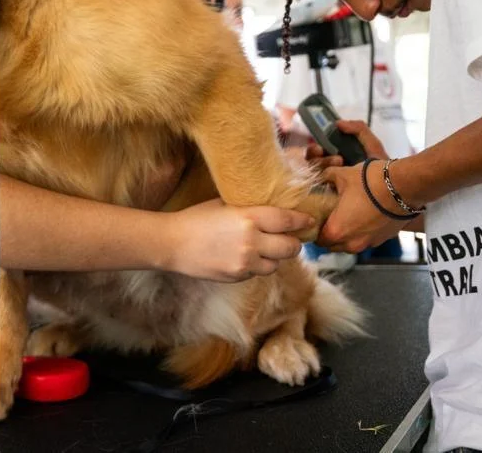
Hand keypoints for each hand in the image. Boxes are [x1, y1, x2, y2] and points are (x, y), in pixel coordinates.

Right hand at [166, 199, 314, 281]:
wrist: (172, 243)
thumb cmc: (196, 218)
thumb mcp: (224, 205)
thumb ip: (249, 209)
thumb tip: (272, 211)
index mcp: (248, 217)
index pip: (286, 220)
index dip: (301, 221)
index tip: (308, 221)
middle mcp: (251, 241)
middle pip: (290, 247)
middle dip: (293, 243)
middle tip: (290, 239)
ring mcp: (245, 262)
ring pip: (276, 264)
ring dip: (275, 257)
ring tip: (265, 250)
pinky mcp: (237, 276)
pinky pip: (257, 273)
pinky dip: (256, 266)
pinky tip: (245, 258)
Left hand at [309, 122, 401, 252]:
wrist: (403, 186)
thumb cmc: (369, 182)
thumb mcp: (341, 175)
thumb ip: (326, 177)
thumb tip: (322, 176)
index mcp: (337, 231)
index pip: (318, 240)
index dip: (315, 229)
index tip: (316, 219)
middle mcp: (352, 243)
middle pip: (334, 245)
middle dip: (329, 234)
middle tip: (329, 217)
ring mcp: (370, 242)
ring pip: (351, 245)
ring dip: (347, 235)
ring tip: (347, 216)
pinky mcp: (384, 239)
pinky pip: (367, 239)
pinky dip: (363, 232)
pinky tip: (364, 216)